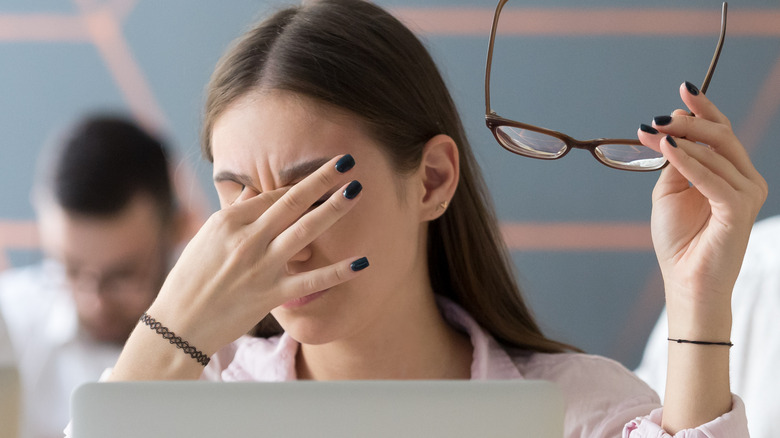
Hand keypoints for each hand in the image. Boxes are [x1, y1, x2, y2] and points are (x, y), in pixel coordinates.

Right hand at [147, 154, 366, 355]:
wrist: (179, 325)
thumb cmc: (190, 279)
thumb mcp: (206, 238)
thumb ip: (234, 214)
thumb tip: (252, 191)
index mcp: (229, 222)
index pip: (272, 196)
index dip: (301, 182)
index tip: (323, 172)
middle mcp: (247, 239)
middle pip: (291, 202)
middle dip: (321, 179)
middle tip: (347, 161)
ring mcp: (260, 267)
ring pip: (304, 232)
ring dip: (332, 209)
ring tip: (356, 191)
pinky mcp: (271, 295)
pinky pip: (310, 281)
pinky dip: (337, 271)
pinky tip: (362, 261)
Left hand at [637, 83, 766, 337]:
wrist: (686, 280)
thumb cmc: (679, 241)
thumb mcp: (670, 192)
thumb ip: (675, 163)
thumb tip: (670, 133)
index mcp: (730, 174)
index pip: (721, 132)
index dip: (704, 109)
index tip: (683, 89)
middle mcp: (744, 179)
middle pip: (721, 136)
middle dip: (689, 121)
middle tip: (658, 117)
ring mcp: (746, 193)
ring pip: (717, 153)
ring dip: (681, 139)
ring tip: (652, 131)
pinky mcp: (739, 208)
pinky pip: (713, 178)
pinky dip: (689, 161)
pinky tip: (668, 149)